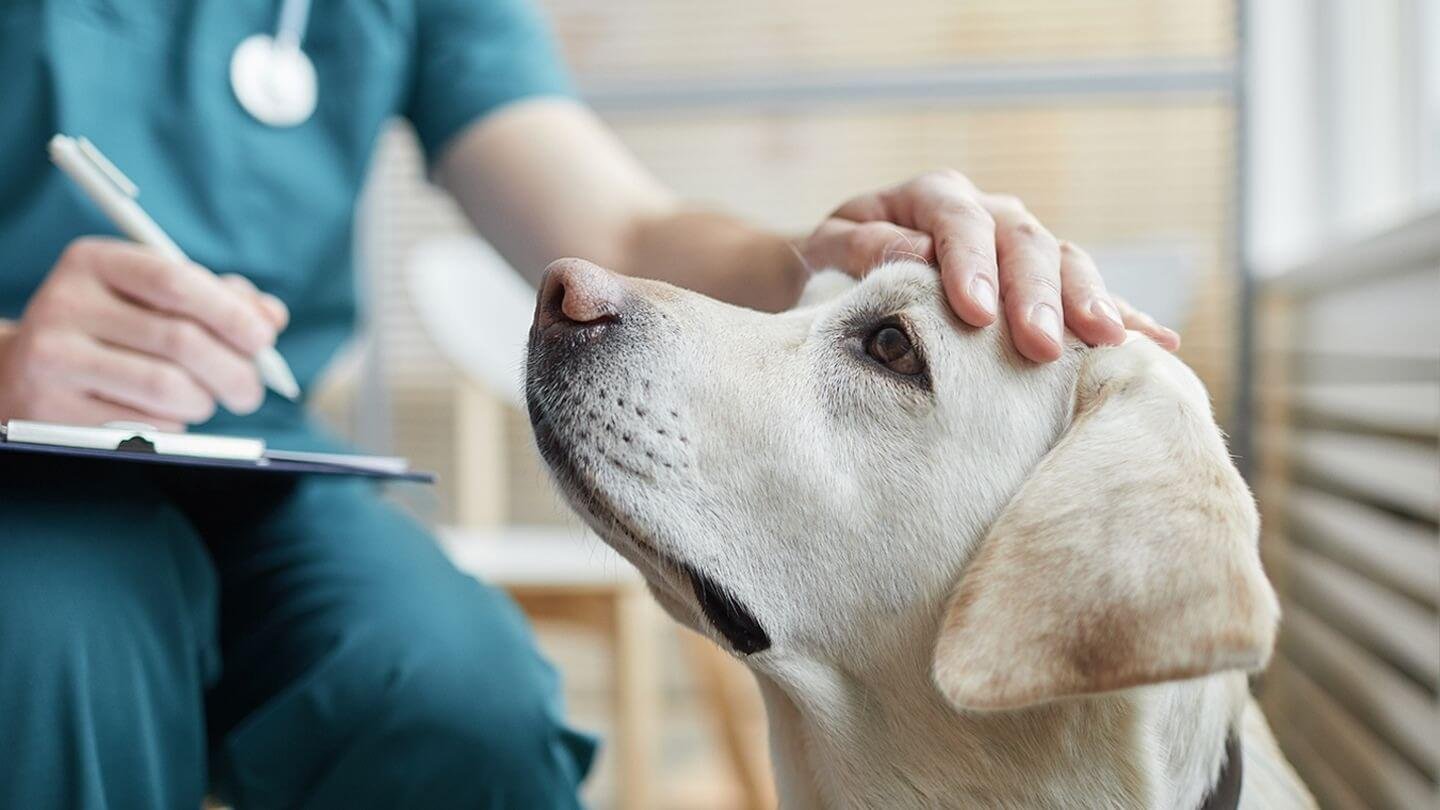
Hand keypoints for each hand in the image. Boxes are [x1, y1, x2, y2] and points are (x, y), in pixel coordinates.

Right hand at [0, 237, 288, 430]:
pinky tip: (165, 414)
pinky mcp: (51, 409)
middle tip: (251, 391)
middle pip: (180, 340)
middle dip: (234, 371)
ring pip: (166, 387)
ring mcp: (53, 358)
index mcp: (94, 262)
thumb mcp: (153, 298)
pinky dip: (173, 424)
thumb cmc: (112, 329)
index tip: (264, 340)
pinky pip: (143, 424)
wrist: (23, 370)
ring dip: (204, 401)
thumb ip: (217, 299)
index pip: (175, 281)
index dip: (230, 313)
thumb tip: (271, 317)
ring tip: (206, 400)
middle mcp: (66, 303)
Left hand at [798, 170, 1179, 361]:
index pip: (959, 222)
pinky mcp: (1043, 282)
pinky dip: (1124, 316)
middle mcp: (988, 212)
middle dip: (1036, 296)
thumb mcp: (828, 249)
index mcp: (932, 196)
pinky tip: (1159, 344)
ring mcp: (1022, 245)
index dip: (970, 265)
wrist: (842, 274)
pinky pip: (1090, 294)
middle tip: (1040, 345)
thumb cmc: (833, 264)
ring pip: (1066, 263)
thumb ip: (863, 248)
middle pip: (1025, 243)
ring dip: (1088, 303)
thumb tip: (913, 255)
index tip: (975, 314)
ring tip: (1108, 342)